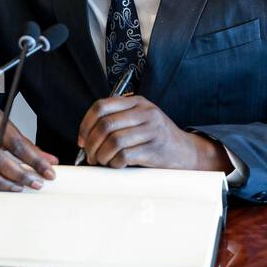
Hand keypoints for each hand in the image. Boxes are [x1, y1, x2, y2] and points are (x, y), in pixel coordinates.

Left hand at [77, 95, 230, 171]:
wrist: (185, 151)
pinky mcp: (154, 149)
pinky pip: (125, 156)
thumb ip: (118, 119)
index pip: (102, 105)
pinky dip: (115, 163)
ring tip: (102, 161)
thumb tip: (86, 136)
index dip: (86, 124)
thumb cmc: (156, 137)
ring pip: (113, 141)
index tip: (81, 139)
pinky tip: (116, 165)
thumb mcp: (140, 119)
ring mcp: (151, 130)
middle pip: (105, 125)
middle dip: (91, 144)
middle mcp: (145, 113)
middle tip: (90, 155)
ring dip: (102, 155)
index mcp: (137, 102)